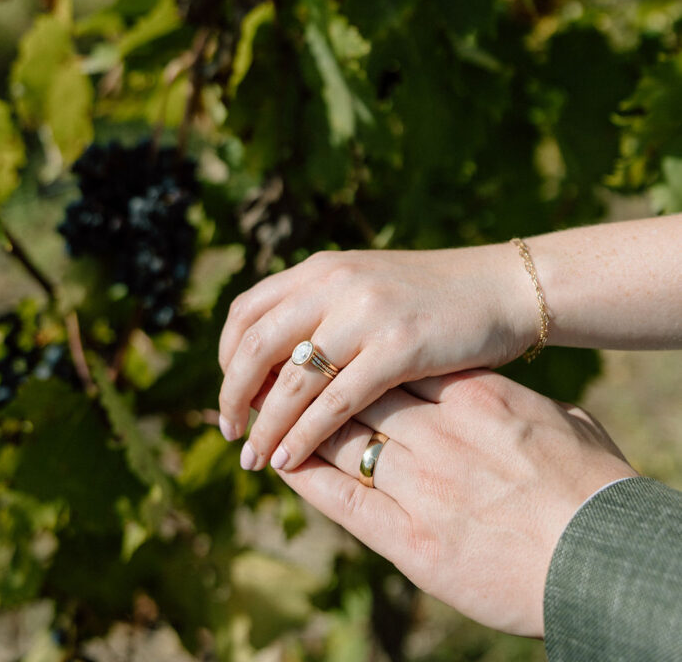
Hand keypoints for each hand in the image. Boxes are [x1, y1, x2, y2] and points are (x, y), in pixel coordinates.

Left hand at [217, 245, 536, 469]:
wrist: (502, 288)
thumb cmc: (433, 298)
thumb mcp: (366, 286)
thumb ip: (319, 309)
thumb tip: (268, 361)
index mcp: (321, 268)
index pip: (245, 312)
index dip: (226, 360)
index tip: (233, 396)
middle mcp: (335, 283)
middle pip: (255, 346)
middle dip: (233, 397)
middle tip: (230, 434)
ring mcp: (366, 313)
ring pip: (292, 380)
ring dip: (265, 426)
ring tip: (255, 459)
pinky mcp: (399, 346)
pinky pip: (335, 401)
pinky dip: (305, 435)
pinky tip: (292, 460)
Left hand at [274, 370, 636, 637]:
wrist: (604, 553)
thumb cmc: (590, 485)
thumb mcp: (557, 422)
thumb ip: (512, 402)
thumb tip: (493, 389)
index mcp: (474, 395)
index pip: (394, 364)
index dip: (351, 352)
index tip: (323, 344)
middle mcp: (440, 429)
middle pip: (357, 389)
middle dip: (309, 377)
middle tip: (273, 369)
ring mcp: (424, 480)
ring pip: (340, 435)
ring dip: (293, 423)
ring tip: (261, 415)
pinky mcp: (411, 535)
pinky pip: (341, 497)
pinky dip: (305, 474)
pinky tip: (278, 459)